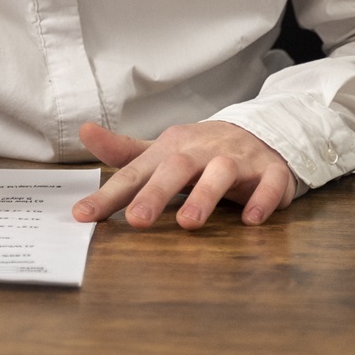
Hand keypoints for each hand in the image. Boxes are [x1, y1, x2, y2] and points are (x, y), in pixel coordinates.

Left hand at [73, 120, 295, 229]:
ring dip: (205, 196)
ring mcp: (239, 160)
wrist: (261, 133)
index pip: (136, 172)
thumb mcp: (163, 150)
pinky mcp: (271, 172)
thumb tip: (84, 132)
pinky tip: (251, 220)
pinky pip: (270, 183)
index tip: (83, 215)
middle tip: (137, 220)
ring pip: (222, 172)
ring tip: (189, 223)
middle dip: (156, 194)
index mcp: (172, 148)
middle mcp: (203, 151)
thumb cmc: (202, 151)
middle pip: (177, 168)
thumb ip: (126, 151)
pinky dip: (262, 199)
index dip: (109, 194)